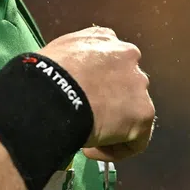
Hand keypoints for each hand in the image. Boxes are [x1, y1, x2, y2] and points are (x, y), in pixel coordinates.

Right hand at [39, 26, 155, 161]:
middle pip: (125, 85)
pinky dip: (115, 149)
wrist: (54, 92)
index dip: (97, 85)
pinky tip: (90, 149)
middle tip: (84, 117)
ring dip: (111, 126)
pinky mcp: (144, 113)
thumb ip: (74, 57)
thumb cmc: (45, 72)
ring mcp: (140, 85)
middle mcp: (130, 57)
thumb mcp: (57, 50)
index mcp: (108, 39)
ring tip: (86, 136)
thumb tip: (71, 74)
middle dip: (107, 103)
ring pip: (131, 111)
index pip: (111, 62)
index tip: (80, 99)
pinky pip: (135, 139)